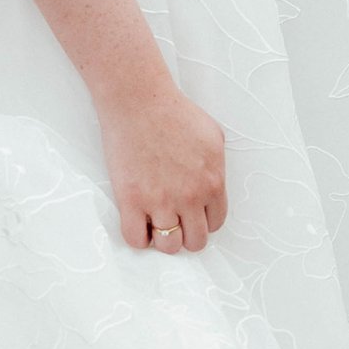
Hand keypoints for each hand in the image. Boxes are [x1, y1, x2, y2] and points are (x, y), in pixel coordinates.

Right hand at [100, 75, 227, 253]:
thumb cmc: (173, 112)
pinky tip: (137, 222)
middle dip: (186, 234)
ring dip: (163, 239)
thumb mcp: (213, 136)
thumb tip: (213, 186)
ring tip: (155, 222)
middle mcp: (190, 197)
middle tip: (174, 221)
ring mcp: (160, 201)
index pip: (215, 223)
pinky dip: (138, 238)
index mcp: (212, 182)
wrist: (138, 101)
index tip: (191, 215)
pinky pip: (136, 240)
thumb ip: (217, 167)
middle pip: (195, 241)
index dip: (202, 221)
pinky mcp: (131, 200)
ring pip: (169, 246)